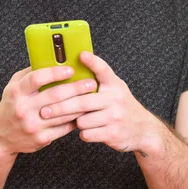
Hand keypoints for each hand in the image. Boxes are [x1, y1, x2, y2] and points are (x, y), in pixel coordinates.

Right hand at [0, 64, 96, 156]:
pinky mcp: (41, 139)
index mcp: (16, 93)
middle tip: (90, 83)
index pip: (36, 79)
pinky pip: (63, 128)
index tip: (70, 69)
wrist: (0, 137)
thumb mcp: (13, 87)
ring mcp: (33, 125)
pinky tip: (84, 112)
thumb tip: (49, 60)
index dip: (55, 73)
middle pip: (54, 95)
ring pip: (62, 113)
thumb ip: (29, 74)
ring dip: (80, 104)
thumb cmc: (10, 106)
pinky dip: (75, 119)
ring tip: (92, 96)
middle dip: (76, 88)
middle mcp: (23, 109)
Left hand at [40, 51, 154, 153]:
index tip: (81, 54)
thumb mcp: (115, 88)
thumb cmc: (121, 106)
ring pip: (82, 120)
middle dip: (60, 107)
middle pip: (81, 102)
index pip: (103, 69)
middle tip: (44, 110)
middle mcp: (115, 98)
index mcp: (114, 84)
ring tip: (77, 120)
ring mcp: (115, 116)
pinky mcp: (113, 133)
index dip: (92, 61)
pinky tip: (87, 130)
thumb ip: (98, 79)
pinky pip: (87, 134)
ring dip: (75, 122)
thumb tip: (75, 65)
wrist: (143, 129)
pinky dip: (84, 133)